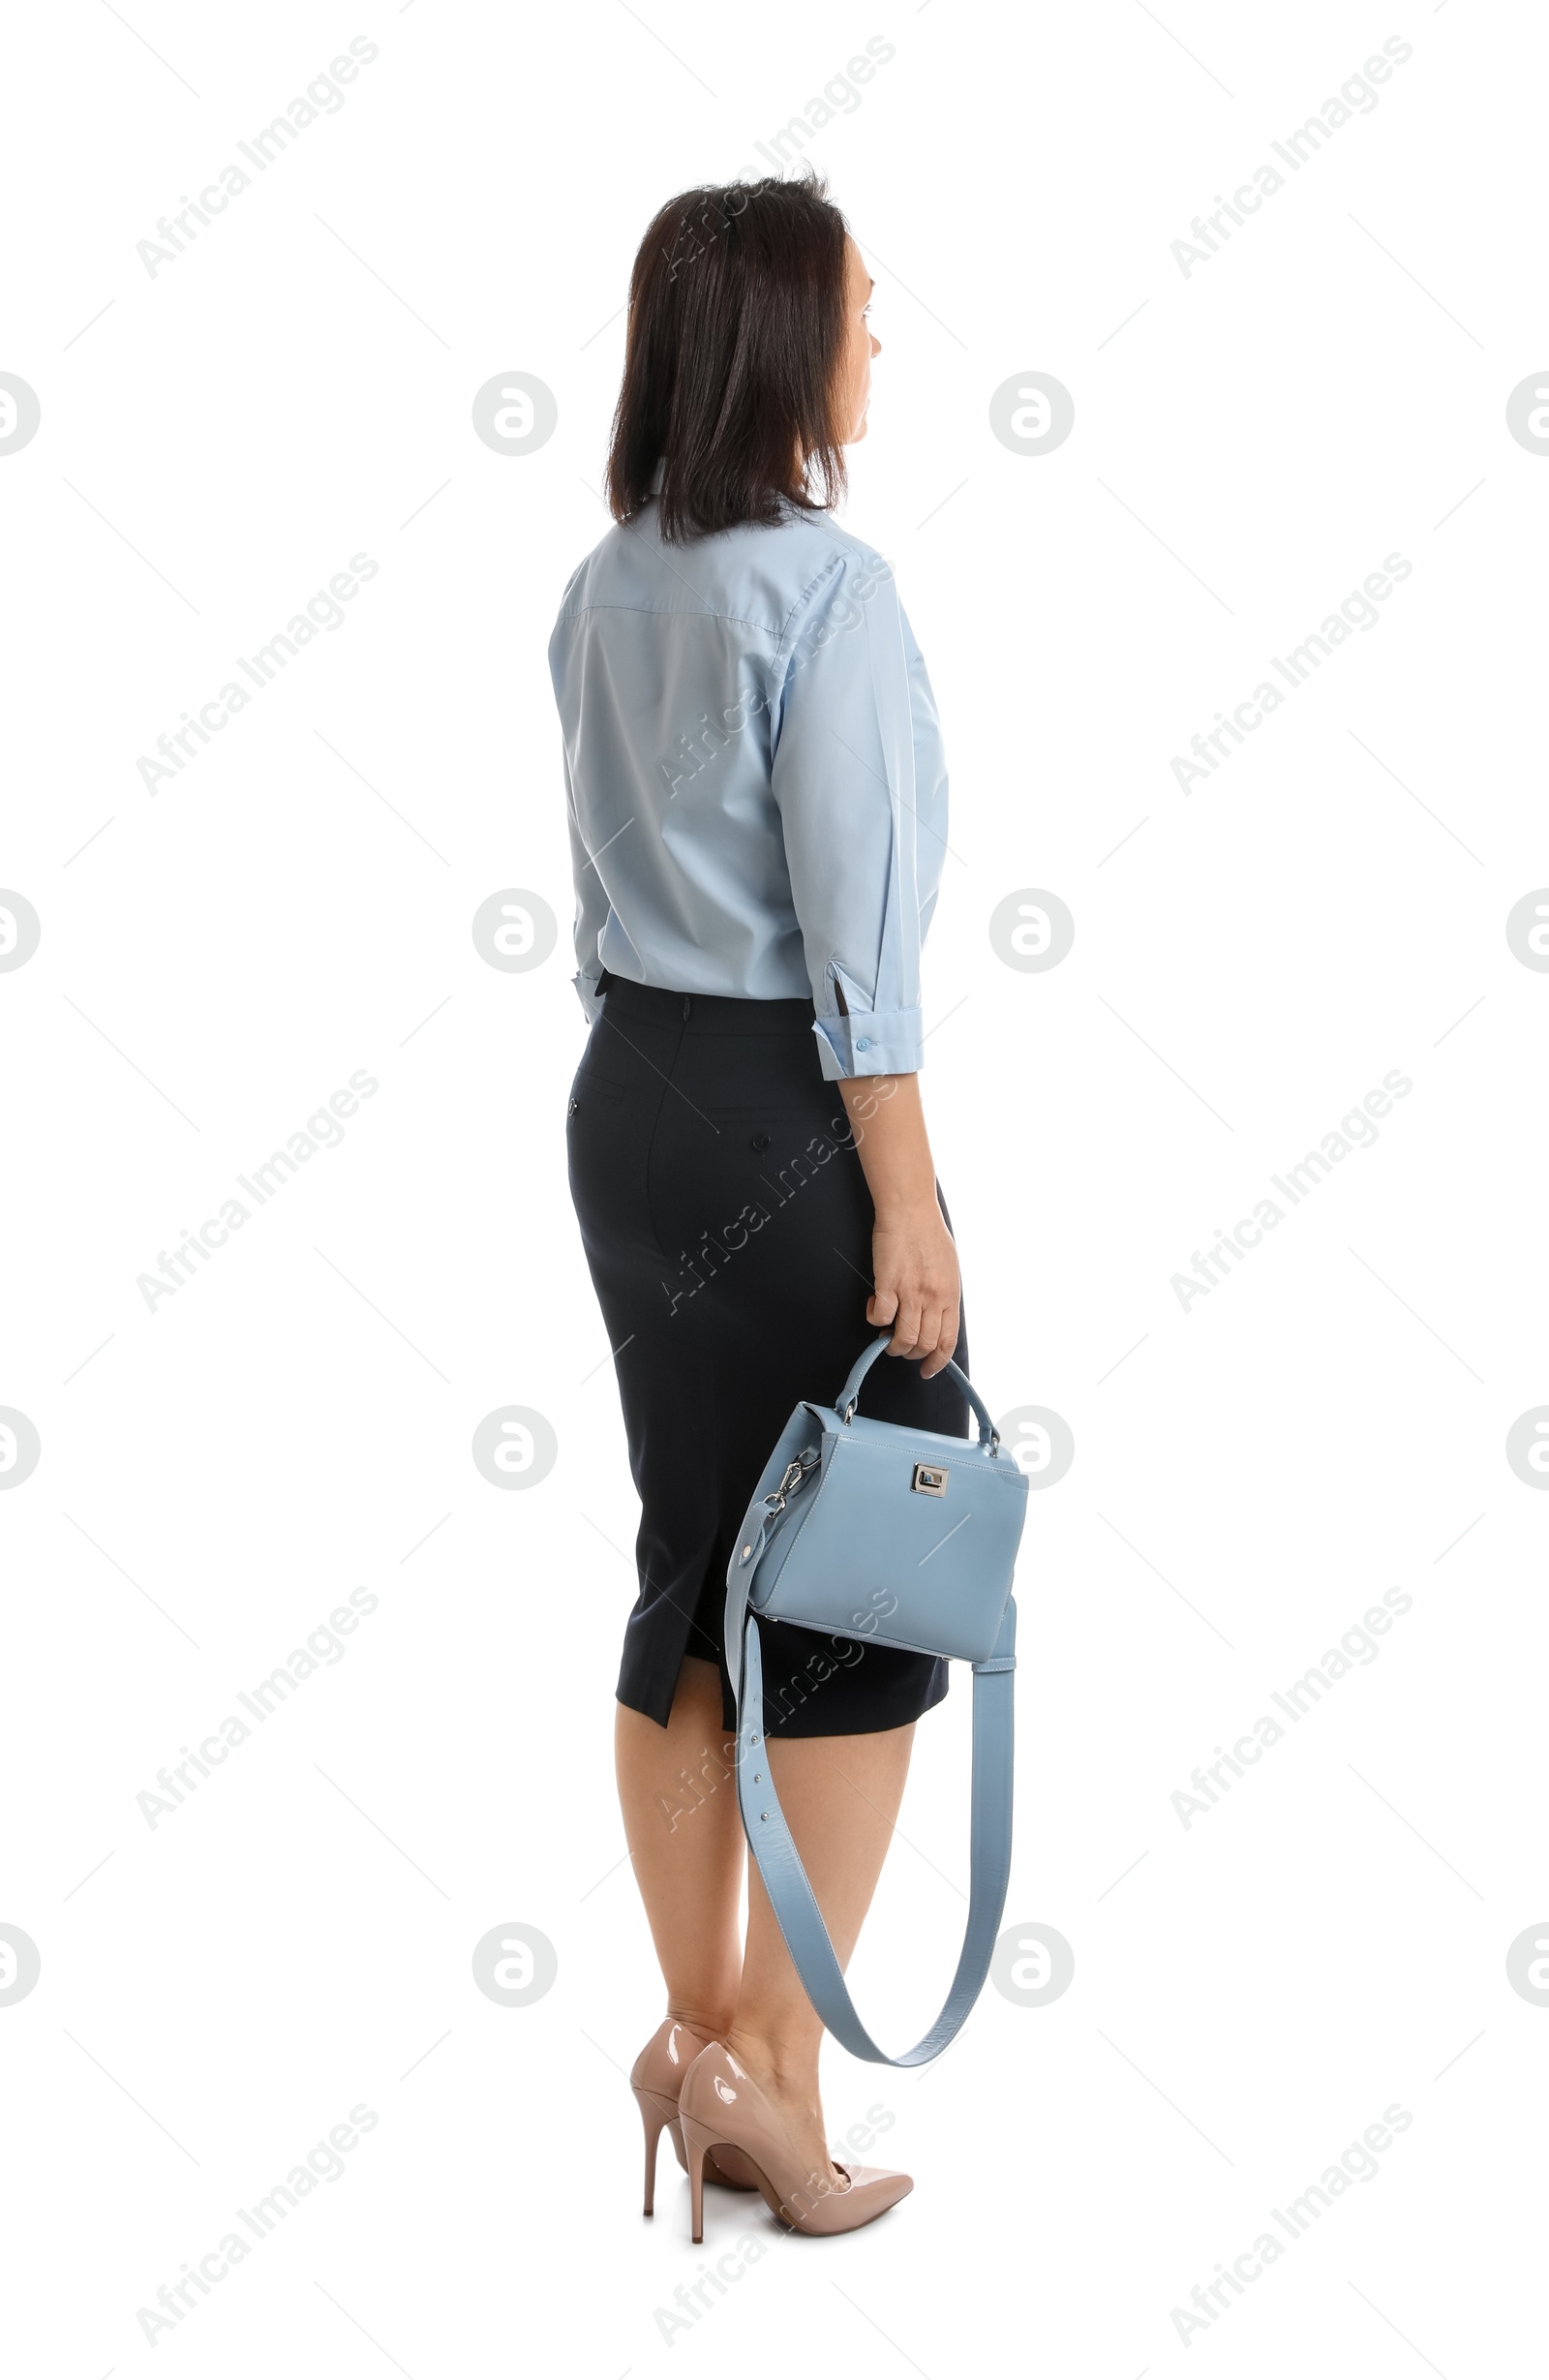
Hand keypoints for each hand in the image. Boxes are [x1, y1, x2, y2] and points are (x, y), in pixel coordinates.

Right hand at [867, 1200, 960, 1378]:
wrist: (911, 1211)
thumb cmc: (929, 1235)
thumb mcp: (949, 1270)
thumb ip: (944, 1296)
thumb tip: (937, 1317)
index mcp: (950, 1296)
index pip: (946, 1342)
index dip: (936, 1362)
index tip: (927, 1369)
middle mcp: (933, 1299)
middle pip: (923, 1345)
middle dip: (910, 1354)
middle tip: (900, 1346)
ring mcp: (911, 1293)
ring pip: (903, 1339)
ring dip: (891, 1344)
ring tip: (885, 1334)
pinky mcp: (888, 1284)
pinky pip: (881, 1318)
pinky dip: (876, 1320)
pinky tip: (876, 1307)